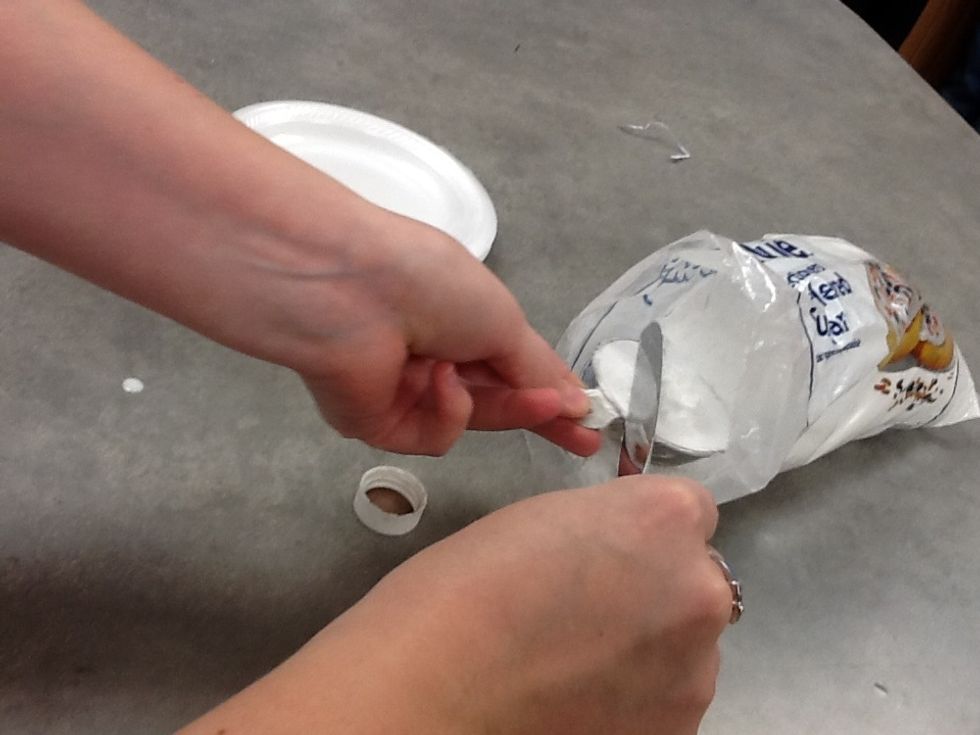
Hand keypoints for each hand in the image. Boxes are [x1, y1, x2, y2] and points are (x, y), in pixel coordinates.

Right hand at [181, 475, 731, 733]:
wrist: (435, 691)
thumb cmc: (465, 589)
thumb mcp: (539, 519)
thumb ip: (601, 528)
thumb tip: (618, 553)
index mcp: (663, 519)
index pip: (690, 507)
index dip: (644, 528)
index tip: (607, 549)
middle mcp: (700, 591)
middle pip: (696, 577)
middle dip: (654, 587)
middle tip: (586, 612)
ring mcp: (695, 671)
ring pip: (685, 644)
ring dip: (649, 645)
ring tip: (574, 667)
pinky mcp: (678, 733)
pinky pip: (667, 698)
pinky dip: (635, 698)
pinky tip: (576, 701)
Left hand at [297, 210, 599, 455]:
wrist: (354, 291)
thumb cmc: (434, 285)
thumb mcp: (503, 320)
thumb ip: (537, 368)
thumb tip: (575, 401)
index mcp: (459, 322)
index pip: (510, 368)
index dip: (549, 394)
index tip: (588, 419)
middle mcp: (431, 356)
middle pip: (492, 403)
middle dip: (536, 414)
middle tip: (583, 437)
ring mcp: (401, 392)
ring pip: (466, 421)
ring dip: (494, 406)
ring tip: (502, 385)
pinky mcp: (375, 424)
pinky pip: (431, 435)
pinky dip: (445, 411)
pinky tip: (439, 379)